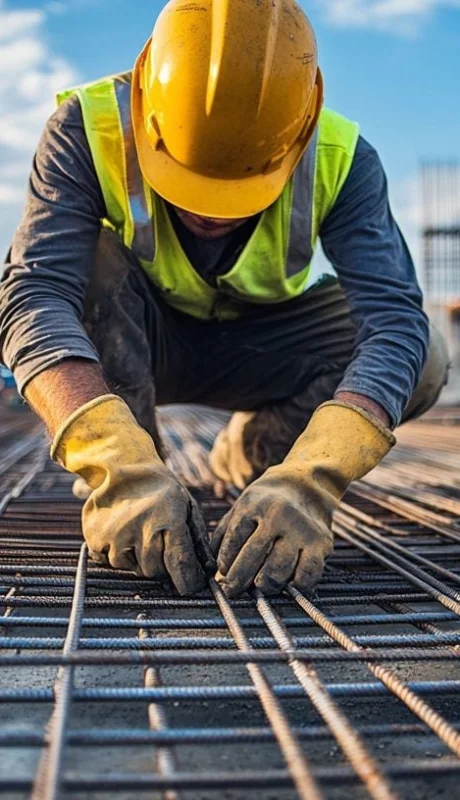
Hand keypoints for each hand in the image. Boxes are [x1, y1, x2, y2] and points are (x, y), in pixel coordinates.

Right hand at [84, 464, 208, 594]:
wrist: (125, 468)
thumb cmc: (162, 490)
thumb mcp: (188, 508)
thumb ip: (198, 540)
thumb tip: (208, 571)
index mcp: (168, 518)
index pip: (180, 563)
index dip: (188, 581)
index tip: (191, 587)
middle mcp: (140, 527)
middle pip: (156, 571)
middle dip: (163, 567)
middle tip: (162, 547)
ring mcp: (115, 533)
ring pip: (134, 569)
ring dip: (141, 561)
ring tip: (143, 536)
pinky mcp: (96, 537)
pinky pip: (112, 563)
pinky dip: (121, 555)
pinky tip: (125, 536)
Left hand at [211, 401, 394, 596]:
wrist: (307, 485)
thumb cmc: (266, 501)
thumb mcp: (241, 507)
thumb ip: (224, 534)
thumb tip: (212, 568)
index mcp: (255, 504)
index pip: (234, 540)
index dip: (225, 562)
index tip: (222, 574)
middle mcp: (279, 515)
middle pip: (254, 556)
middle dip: (239, 579)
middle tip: (233, 591)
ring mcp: (302, 530)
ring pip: (279, 569)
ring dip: (265, 585)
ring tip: (258, 586)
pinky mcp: (321, 543)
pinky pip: (307, 574)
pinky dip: (294, 586)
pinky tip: (286, 584)